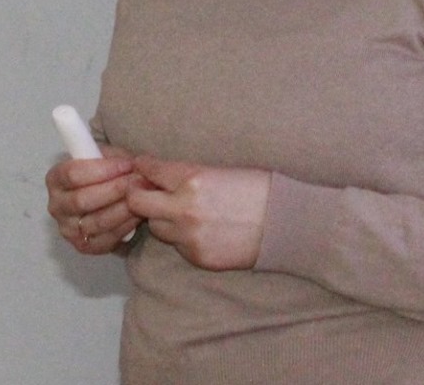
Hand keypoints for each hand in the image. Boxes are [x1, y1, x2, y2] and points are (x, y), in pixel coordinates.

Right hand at [45, 147, 144, 255]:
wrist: (104, 198)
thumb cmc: (104, 173)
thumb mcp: (105, 155)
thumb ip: (112, 157)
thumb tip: (133, 163)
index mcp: (55, 179)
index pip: (73, 174)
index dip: (102, 169)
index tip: (127, 164)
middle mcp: (56, 206)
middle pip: (82, 200)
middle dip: (115, 189)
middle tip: (139, 181)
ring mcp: (68, 229)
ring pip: (97, 221)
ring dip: (123, 208)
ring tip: (143, 196)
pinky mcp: (84, 247)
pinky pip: (107, 238)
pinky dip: (125, 226)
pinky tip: (138, 213)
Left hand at [126, 155, 270, 270]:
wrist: (286, 224)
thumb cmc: (258, 189)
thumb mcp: (220, 171)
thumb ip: (188, 174)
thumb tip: (159, 175)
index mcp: (192, 178)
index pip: (149, 170)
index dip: (142, 167)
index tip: (141, 167)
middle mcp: (184, 208)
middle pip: (137, 202)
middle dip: (139, 195)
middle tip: (147, 191)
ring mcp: (189, 236)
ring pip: (155, 227)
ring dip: (161, 218)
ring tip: (179, 212)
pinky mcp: (198, 257)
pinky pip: (177, 246)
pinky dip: (182, 237)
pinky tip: (199, 229)